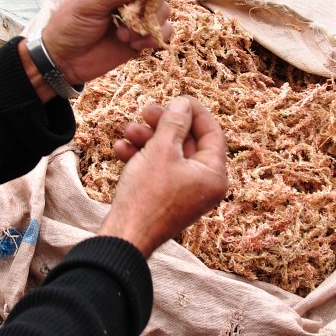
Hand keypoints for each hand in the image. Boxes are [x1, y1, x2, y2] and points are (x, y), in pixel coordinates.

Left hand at [39, 0, 171, 85]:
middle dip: (152, 3)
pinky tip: (134, 44)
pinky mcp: (142, 35)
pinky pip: (163, 31)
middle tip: (135, 16)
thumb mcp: (88, 4)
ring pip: (163, 10)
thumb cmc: (69, 26)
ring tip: (124, 35)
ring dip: (149, 23)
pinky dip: (153, 37)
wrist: (65, 61)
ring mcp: (137, 15)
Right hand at [99, 97, 228, 257]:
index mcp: (214, 175)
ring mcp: (185, 194)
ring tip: (128, 132)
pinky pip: (158, 171)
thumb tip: (183, 105)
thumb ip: (174, 123)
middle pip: (188, 143)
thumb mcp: (161, 150)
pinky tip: (121, 150)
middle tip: (146, 112)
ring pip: (169, 155)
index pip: (212, 133)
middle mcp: (203, 185)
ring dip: (148, 140)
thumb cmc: (147, 196)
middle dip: (164, 125)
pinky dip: (142, 158)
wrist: (124, 237)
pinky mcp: (165, 199)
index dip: (195, 112)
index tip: (177, 99)